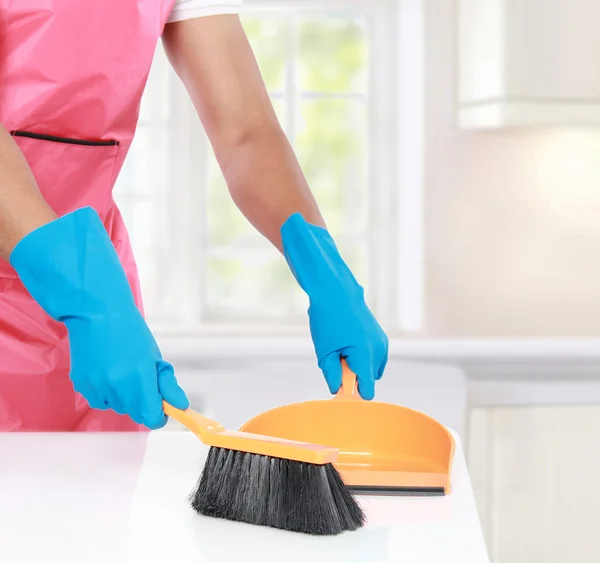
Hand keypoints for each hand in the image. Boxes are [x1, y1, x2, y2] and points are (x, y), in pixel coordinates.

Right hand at [10, 207, 188, 427]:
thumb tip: (180, 405)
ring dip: (123, 397)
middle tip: (140, 378)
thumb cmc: (129, 330)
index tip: (161, 407)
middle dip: (141, 402)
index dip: (158, 414)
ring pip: (116, 407)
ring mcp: (97, 387)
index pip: (151, 417)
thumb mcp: (155, 356)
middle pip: (134, 413)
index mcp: (139, 378)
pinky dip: (105, 393)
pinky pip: (99, 400)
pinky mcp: (82, 385)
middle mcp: (117, 387)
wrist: (96, 313)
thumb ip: (167, 384)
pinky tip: (107, 372)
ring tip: (122, 370)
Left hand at [281, 213, 387, 398]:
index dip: (353, 394)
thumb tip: (338, 391)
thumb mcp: (325, 352)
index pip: (367, 390)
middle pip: (369, 380)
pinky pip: (374, 359)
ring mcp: (382, 342)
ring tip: (341, 349)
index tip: (340, 390)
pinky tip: (348, 344)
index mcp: (366, 355)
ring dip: (358, 367)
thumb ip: (333, 375)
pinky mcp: (381, 337)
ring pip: (372, 369)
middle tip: (336, 361)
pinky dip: (362, 358)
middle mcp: (379, 350)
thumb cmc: (328, 319)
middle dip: (354, 378)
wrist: (336, 291)